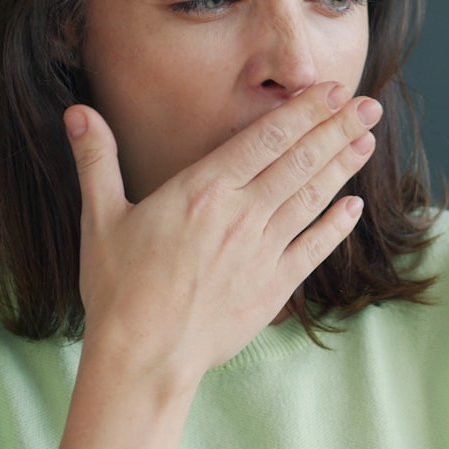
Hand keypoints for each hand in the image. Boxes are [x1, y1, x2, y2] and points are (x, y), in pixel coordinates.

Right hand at [63, 81, 380, 388]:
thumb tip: (77, 112)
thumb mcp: (100, 218)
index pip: (265, 139)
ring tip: (367, 141)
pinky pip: (313, 248)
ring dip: (343, 167)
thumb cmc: (118, 289)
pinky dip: (336, 226)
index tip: (330, 89)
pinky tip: (354, 207)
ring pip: (312, 198)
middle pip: (300, 161)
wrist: (143, 358)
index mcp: (203, 190)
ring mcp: (262, 252)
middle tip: (370, 105)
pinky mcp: (272, 288)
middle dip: (338, 129)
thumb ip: (97, 160)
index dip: (303, 111)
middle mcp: (240, 215)